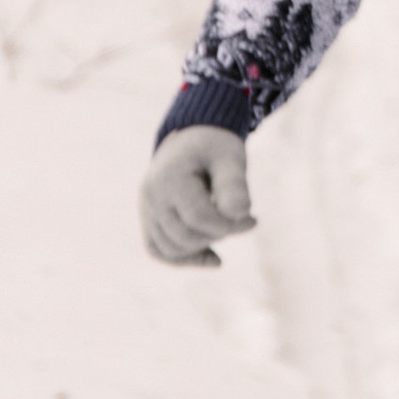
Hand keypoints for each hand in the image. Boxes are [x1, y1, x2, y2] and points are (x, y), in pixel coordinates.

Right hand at [142, 125, 255, 266]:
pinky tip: (214, 259)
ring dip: (203, 247)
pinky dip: (184, 258)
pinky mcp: (149, 220)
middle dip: (219, 234)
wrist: (192, 139)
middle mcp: (151, 196)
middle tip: (242, 222)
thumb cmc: (215, 147)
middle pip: (184, 237)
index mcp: (170, 178)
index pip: (199, 218)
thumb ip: (234, 184)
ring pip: (170, 249)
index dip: (230, 225)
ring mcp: (146, 210)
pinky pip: (158, 250)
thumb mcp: (230, 158)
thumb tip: (241, 212)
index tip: (252, 219)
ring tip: (226, 229)